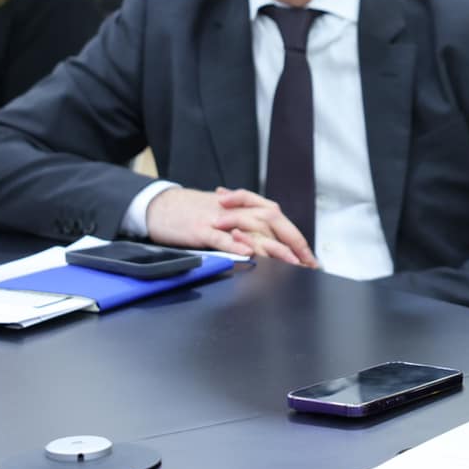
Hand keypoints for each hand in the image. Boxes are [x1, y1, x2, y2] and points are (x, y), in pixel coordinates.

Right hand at [143, 186, 317, 267]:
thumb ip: (243, 224)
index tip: (309, 258)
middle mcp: (234, 210)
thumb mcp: (221, 214)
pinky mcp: (199, 229)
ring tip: (289, 262)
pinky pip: (220, 236)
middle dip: (292, 241)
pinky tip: (248, 254)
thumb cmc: (190, 212)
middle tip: (307, 262)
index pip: (275, 217)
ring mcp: (218, 219)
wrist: (159, 206)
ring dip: (272, 246)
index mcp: (241, 207)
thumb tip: (267, 242)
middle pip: (270, 219)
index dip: (294, 237)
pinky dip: (235, 244)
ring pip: (251, 228)